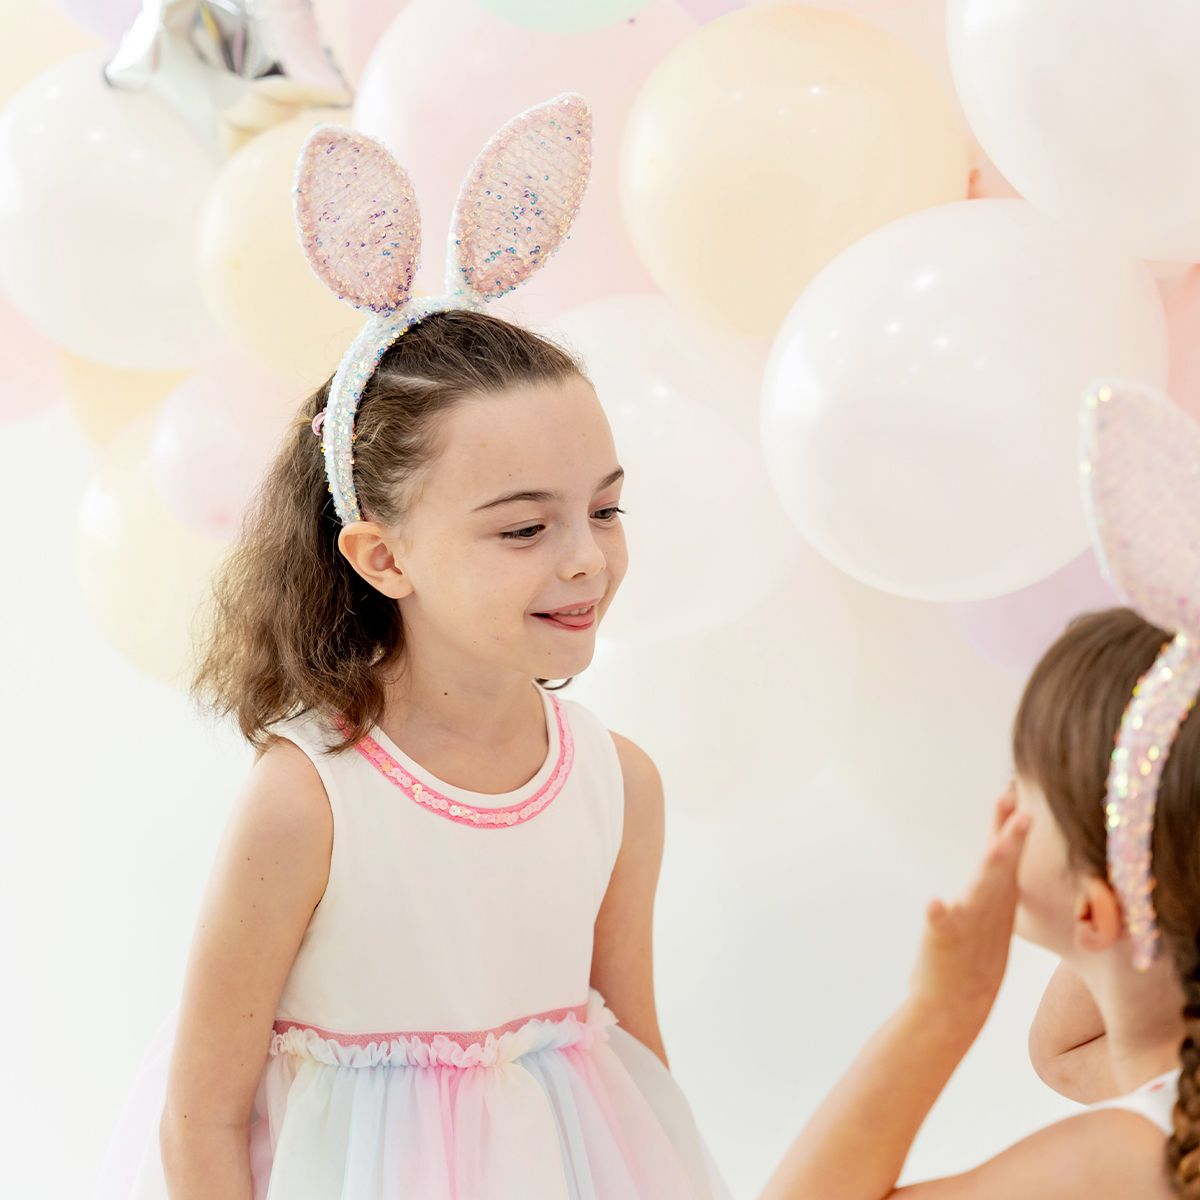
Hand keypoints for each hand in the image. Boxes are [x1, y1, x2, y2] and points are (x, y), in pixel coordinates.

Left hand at [909, 785, 1030, 1028]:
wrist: (954, 1007)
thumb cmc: (971, 959)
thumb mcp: (987, 917)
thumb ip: (994, 884)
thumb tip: (999, 854)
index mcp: (994, 902)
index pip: (1004, 859)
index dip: (1009, 828)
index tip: (1014, 793)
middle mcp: (984, 910)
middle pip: (999, 870)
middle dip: (1011, 841)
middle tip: (1023, 812)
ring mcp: (965, 926)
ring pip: (979, 893)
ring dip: (989, 869)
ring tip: (996, 845)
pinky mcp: (942, 941)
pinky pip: (939, 925)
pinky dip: (938, 914)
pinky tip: (934, 903)